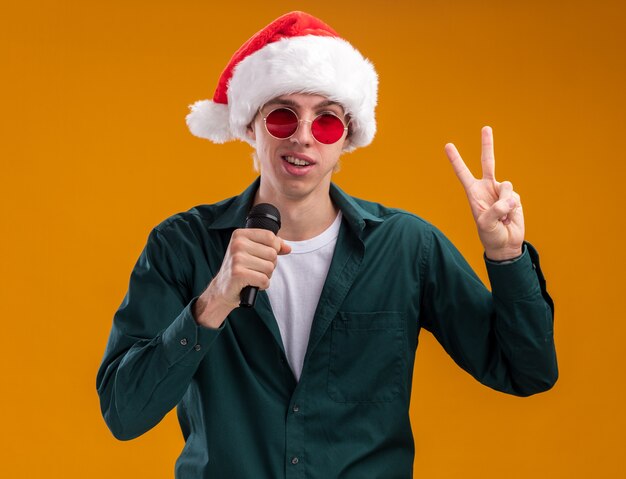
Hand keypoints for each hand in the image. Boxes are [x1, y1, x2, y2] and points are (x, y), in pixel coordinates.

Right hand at [193, 229, 290, 327]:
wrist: (221, 289)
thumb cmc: (240, 269)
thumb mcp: (253, 252)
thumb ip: (272, 247)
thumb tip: (288, 248)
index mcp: (240, 234)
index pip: (270, 237)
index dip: (275, 249)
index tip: (264, 257)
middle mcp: (237, 244)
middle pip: (272, 253)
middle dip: (269, 265)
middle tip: (255, 269)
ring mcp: (237, 258)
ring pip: (270, 267)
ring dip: (266, 276)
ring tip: (253, 276)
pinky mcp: (238, 274)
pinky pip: (264, 279)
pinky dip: (263, 285)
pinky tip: (253, 284)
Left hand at [444, 126, 523, 260]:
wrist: (505, 243)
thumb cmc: (490, 234)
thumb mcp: (486, 224)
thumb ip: (495, 209)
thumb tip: (508, 198)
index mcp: (473, 192)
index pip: (463, 173)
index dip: (456, 160)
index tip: (448, 146)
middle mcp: (487, 188)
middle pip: (488, 162)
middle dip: (487, 144)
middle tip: (486, 128)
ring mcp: (501, 191)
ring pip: (505, 185)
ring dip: (504, 202)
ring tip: (501, 216)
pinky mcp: (514, 197)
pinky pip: (514, 196)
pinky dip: (512, 208)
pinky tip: (509, 216)